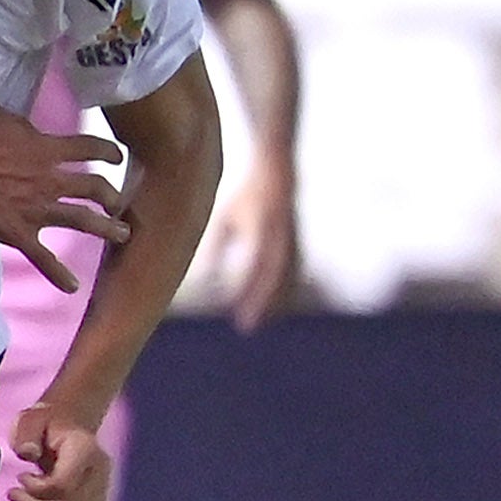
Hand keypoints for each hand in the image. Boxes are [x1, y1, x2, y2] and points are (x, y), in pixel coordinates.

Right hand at [0, 108, 130, 291]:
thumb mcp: (3, 118)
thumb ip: (27, 129)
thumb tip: (35, 136)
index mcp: (46, 150)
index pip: (90, 148)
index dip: (108, 152)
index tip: (117, 158)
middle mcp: (50, 180)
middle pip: (94, 187)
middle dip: (112, 195)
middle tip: (118, 202)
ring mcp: (36, 210)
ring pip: (82, 220)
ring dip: (106, 228)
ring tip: (122, 234)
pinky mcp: (17, 234)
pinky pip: (42, 258)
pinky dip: (59, 274)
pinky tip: (73, 286)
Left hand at [2, 399, 111, 500]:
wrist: (68, 426)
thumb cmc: (46, 422)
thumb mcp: (32, 418)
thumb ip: (27, 434)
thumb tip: (27, 454)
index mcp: (87, 453)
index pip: (65, 486)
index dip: (39, 490)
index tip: (21, 478)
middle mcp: (98, 477)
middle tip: (11, 495)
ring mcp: (97, 496)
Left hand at [199, 149, 299, 330]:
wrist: (280, 173)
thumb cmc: (248, 195)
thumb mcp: (226, 215)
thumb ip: (217, 245)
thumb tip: (203, 277)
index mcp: (261, 225)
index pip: (253, 263)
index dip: (243, 286)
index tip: (228, 306)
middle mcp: (280, 235)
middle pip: (271, 276)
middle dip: (258, 302)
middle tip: (245, 327)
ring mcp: (292, 240)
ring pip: (284, 279)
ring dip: (271, 302)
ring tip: (255, 322)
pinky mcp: (297, 244)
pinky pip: (291, 274)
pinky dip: (282, 293)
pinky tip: (271, 307)